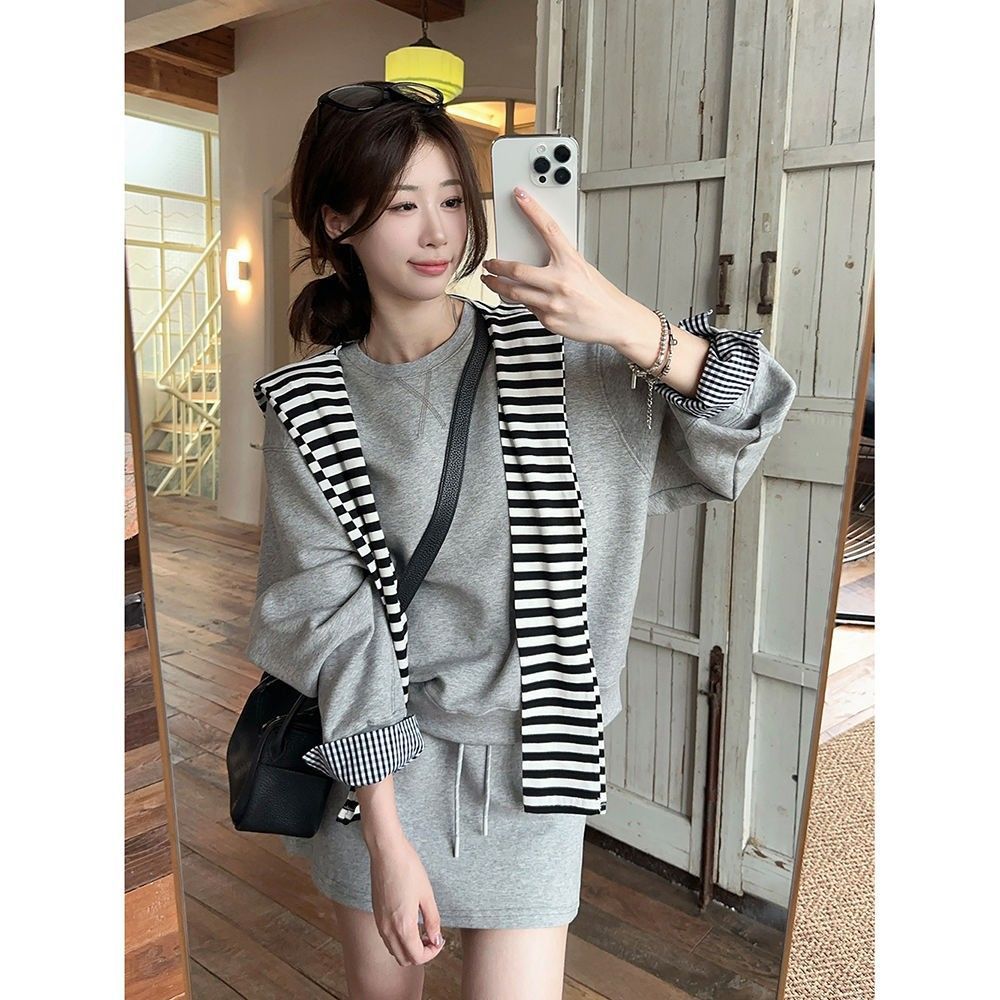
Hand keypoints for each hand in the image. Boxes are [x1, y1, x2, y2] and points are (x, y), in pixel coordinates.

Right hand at [368, 834, 445, 965]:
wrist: (387, 852)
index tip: (439, 941)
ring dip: (408, 948)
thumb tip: (436, 938)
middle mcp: (388, 929)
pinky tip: (409, 923)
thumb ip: (433, 920)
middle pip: (404, 959)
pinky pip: (387, 938)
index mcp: (403, 926)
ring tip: (421, 931)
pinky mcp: (376, 915)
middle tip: (431, 938)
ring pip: (394, 950)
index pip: (417, 956)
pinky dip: (399, 939)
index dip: (432, 953)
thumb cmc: (407, 869)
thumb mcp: (427, 895)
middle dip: (420, 954)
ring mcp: (380, 923)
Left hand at [481, 185, 652, 347]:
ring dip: (498, 286)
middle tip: (489, 263)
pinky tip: (528, 301)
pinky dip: (526, 303)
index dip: (532, 209)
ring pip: (515, 293)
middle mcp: (561, 281)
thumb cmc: (601, 295)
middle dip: (497, 267)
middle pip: (517, 271)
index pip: (548, 228)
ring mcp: (553, 303)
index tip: (519, 196)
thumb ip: (561, 262)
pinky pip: (529, 309)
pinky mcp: (550, 320)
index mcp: (571, 262)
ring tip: (491, 281)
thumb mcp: (584, 269)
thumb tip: (539, 257)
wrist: (615, 321)